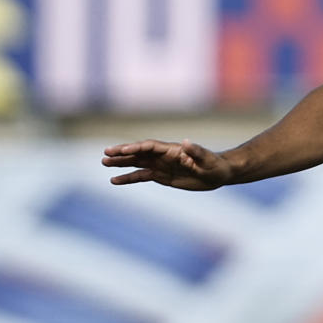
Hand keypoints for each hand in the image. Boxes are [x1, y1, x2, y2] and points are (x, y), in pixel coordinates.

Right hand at [100, 139, 235, 189]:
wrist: (218, 174)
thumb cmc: (215, 165)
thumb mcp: (207, 159)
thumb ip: (196, 151)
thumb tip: (186, 142)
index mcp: (172, 150)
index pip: (150, 147)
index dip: (136, 147)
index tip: (122, 151)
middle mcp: (163, 156)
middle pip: (138, 152)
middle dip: (122, 153)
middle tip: (105, 154)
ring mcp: (160, 165)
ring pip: (136, 163)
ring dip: (121, 163)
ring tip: (104, 163)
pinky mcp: (160, 176)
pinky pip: (140, 176)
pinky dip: (128, 178)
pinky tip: (115, 180)